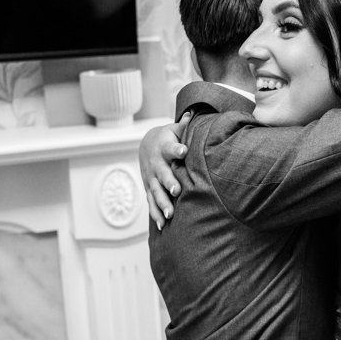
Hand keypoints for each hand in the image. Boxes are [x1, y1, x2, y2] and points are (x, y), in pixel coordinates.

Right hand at [140, 113, 190, 229]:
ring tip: (169, 214)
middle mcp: (155, 164)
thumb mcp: (174, 129)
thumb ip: (184, 126)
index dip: (176, 149)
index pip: (170, 147)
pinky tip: (162, 225)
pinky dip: (155, 214)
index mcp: (163, 148)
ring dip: (162, 203)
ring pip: (156, 192)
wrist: (147, 144)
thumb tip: (192, 114)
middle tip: (177, 190)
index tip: (183, 151)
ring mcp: (151, 178)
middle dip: (168, 182)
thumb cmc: (168, 137)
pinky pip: (151, 202)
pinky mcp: (149, 188)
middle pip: (162, 174)